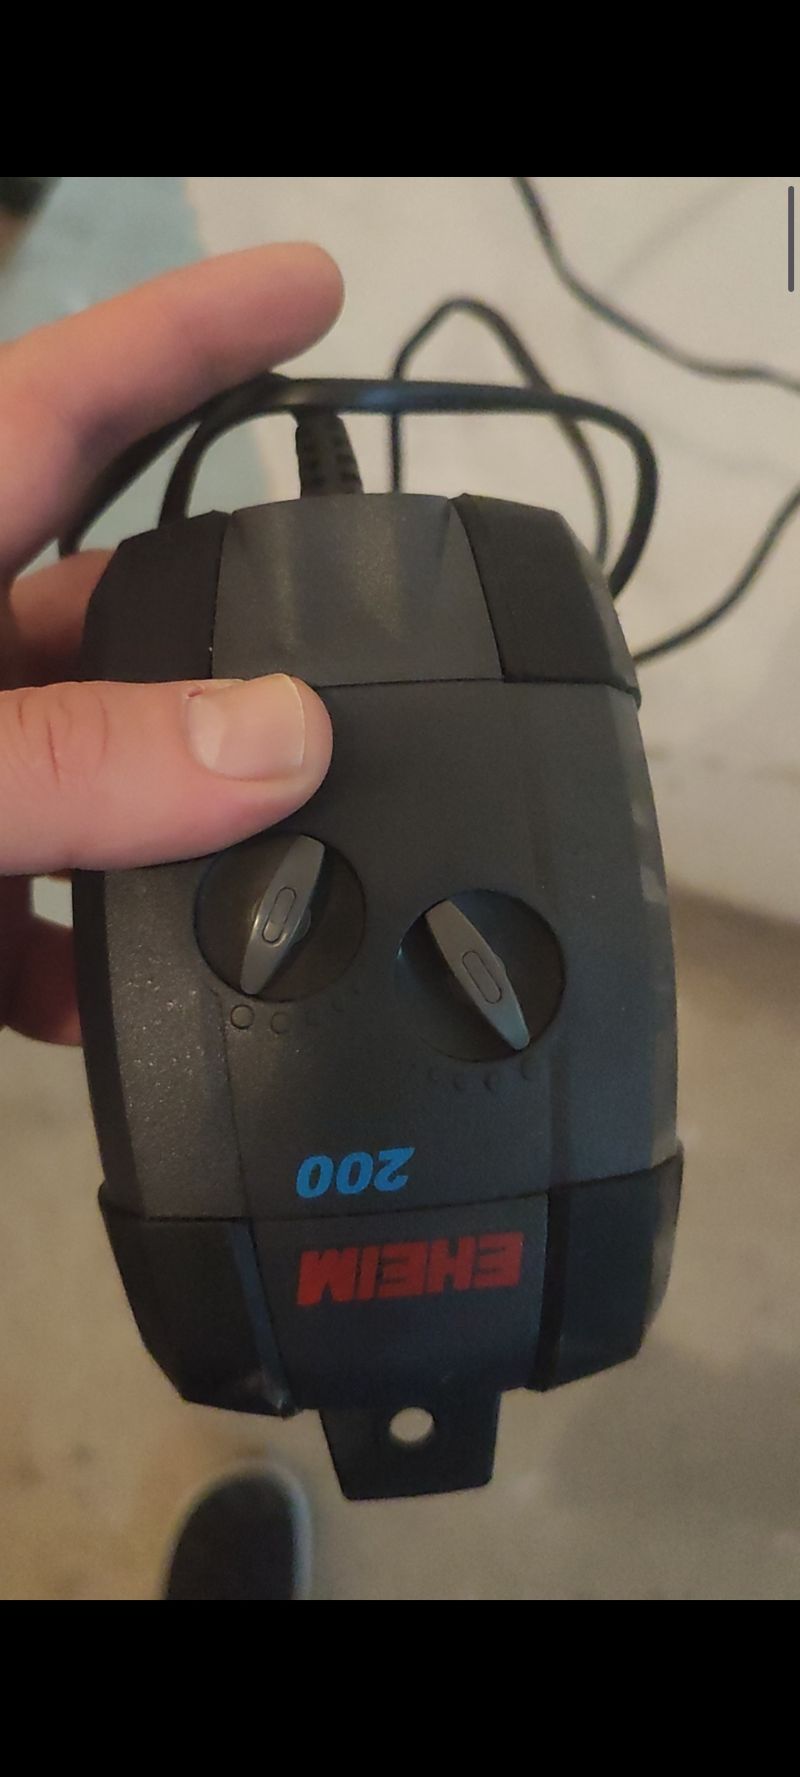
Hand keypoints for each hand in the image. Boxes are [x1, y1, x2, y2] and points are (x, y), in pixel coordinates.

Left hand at [0, 244, 341, 1042]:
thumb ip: (73, 758)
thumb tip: (279, 746)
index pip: (76, 397)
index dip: (198, 330)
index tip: (316, 290)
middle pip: (106, 612)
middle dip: (225, 662)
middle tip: (342, 708)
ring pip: (73, 770)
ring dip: (151, 845)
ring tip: (250, 902)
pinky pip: (8, 886)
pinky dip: (56, 949)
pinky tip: (94, 1007)